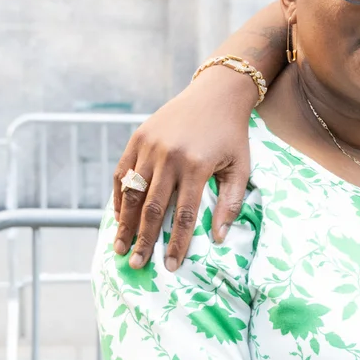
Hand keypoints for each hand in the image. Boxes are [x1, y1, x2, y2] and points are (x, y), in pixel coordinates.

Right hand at [112, 67, 258, 270]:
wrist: (216, 94)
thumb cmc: (231, 135)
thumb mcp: (240, 167)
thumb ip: (230, 203)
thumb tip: (218, 239)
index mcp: (197, 166)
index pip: (184, 215)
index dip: (177, 243)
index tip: (171, 266)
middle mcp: (170, 156)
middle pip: (153, 208)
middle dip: (145, 240)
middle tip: (138, 264)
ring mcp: (150, 146)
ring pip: (133, 193)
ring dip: (126, 223)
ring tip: (121, 247)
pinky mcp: (138, 137)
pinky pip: (123, 172)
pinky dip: (120, 197)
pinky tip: (119, 218)